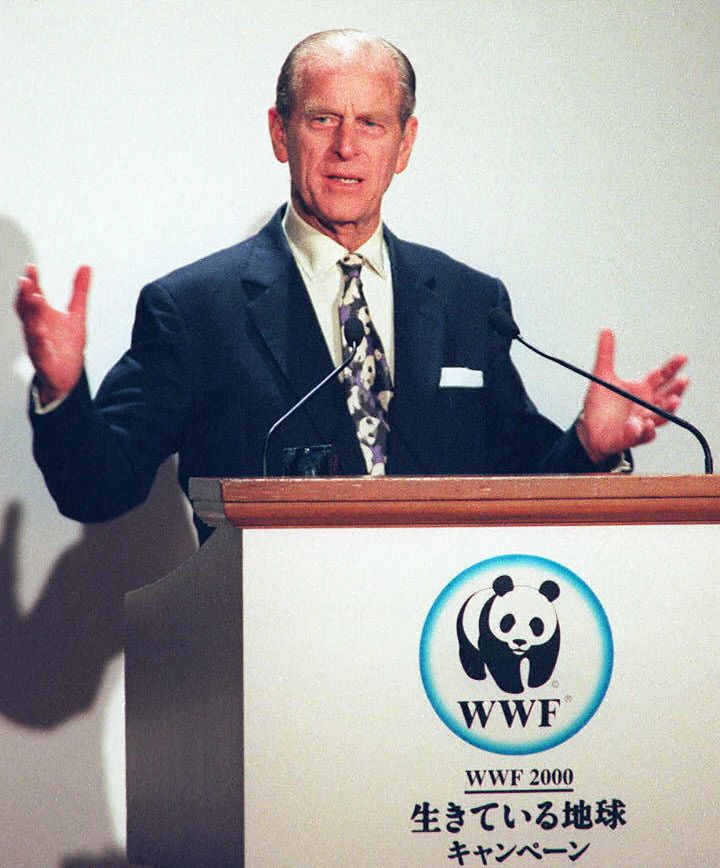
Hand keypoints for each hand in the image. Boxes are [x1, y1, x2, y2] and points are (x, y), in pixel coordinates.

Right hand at [15, 264, 90, 403]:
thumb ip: (79, 290)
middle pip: (26, 309)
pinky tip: (41, 332)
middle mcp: (35, 328)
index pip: (32, 295)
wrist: (67, 375)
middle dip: (25, 294)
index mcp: (41, 316)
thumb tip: (85, 266)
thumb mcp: (77, 314)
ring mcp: (37, 344)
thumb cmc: (67, 344)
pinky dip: (38, 341)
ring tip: (36, 298)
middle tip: (27, 280)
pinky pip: (38, 350)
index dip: (31, 281)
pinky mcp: (43, 360)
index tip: (31, 267)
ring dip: (31, 313)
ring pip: (30, 327)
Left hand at [576, 329, 688, 464]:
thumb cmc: (600, 404)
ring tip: (673, 401)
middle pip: (667, 397)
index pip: (662, 376)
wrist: (588, 429)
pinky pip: (641, 436)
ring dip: (667, 410)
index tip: (682, 357)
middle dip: (676, 389)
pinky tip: (641, 424)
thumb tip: (605, 330)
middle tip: (683, 380)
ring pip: (660, 417)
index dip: (672, 367)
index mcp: (642, 389)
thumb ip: (606, 354)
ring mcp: (641, 421)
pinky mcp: (631, 437)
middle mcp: (646, 405)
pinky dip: (643, 431)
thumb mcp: (601, 376)